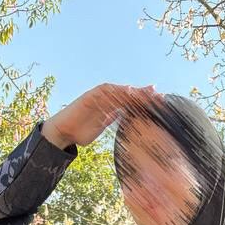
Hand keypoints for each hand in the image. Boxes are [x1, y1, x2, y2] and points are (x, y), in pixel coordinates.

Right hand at [41, 83, 163, 148]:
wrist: (64, 133)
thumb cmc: (82, 133)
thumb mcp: (104, 128)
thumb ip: (117, 123)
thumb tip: (131, 129)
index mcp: (112, 107)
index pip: (131, 102)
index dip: (145, 101)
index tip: (160, 103)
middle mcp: (106, 99)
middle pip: (128, 94)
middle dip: (143, 94)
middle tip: (158, 95)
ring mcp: (98, 97)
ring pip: (118, 91)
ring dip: (132, 91)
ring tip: (145, 93)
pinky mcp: (89, 97)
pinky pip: (103, 92)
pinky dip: (115, 91)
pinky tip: (126, 91)